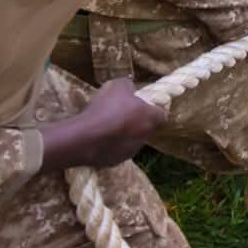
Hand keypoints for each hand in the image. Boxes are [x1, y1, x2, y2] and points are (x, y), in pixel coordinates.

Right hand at [38, 77, 165, 170]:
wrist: (85, 138)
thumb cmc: (107, 108)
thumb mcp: (119, 85)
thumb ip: (128, 86)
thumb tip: (130, 89)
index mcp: (151, 119)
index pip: (161, 115)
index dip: (152, 108)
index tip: (140, 104)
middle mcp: (145, 137)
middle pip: (146, 128)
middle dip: (137, 121)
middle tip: (121, 114)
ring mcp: (131, 152)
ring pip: (131, 141)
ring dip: (123, 134)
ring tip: (106, 126)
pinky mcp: (116, 162)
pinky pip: (116, 151)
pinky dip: (110, 145)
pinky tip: (98, 137)